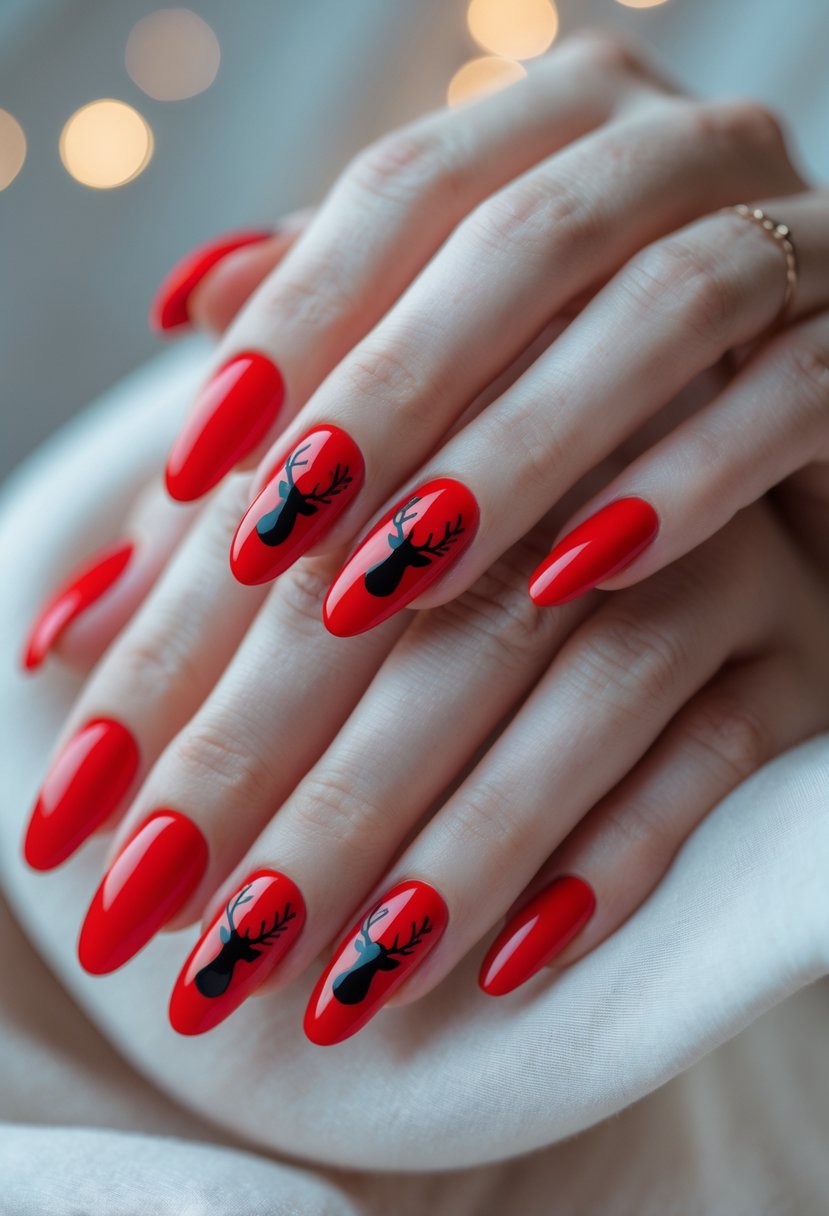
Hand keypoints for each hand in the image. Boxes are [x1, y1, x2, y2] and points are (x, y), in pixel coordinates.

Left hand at [23, 464, 828, 1042]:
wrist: (714, 438)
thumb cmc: (505, 456)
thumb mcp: (363, 462)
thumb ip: (222, 522)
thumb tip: (64, 621)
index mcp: (482, 342)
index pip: (293, 500)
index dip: (177, 640)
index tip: (81, 799)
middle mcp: (610, 428)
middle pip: (423, 593)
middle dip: (277, 763)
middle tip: (164, 916)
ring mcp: (731, 530)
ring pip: (594, 666)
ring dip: (457, 831)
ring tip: (333, 979)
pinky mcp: (811, 629)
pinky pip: (728, 736)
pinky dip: (624, 843)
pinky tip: (513, 958)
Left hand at [150, 29, 825, 642]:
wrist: (790, 438)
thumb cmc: (591, 388)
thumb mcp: (460, 337)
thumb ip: (343, 305)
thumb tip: (188, 296)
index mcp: (560, 117)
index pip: (401, 188)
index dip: (293, 323)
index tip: (199, 460)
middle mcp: (681, 144)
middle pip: (523, 238)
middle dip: (392, 394)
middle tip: (280, 532)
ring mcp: (801, 228)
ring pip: (667, 308)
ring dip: (525, 450)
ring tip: (407, 572)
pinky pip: (794, 394)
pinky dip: (689, 482)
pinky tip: (586, 578)